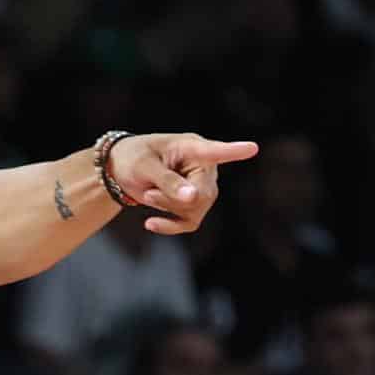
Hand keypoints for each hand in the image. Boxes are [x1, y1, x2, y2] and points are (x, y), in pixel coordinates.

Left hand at [107, 133, 259, 234]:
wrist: (122, 171)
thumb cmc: (134, 158)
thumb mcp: (145, 166)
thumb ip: (168, 181)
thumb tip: (194, 198)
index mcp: (193, 148)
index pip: (216, 151)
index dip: (234, 151)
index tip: (252, 148)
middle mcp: (204, 167)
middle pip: (204, 194)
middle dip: (174, 199)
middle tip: (150, 193)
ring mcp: (201, 187)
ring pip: (196, 210)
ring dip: (169, 208)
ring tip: (149, 195)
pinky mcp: (193, 205)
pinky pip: (190, 223)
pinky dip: (170, 226)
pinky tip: (150, 224)